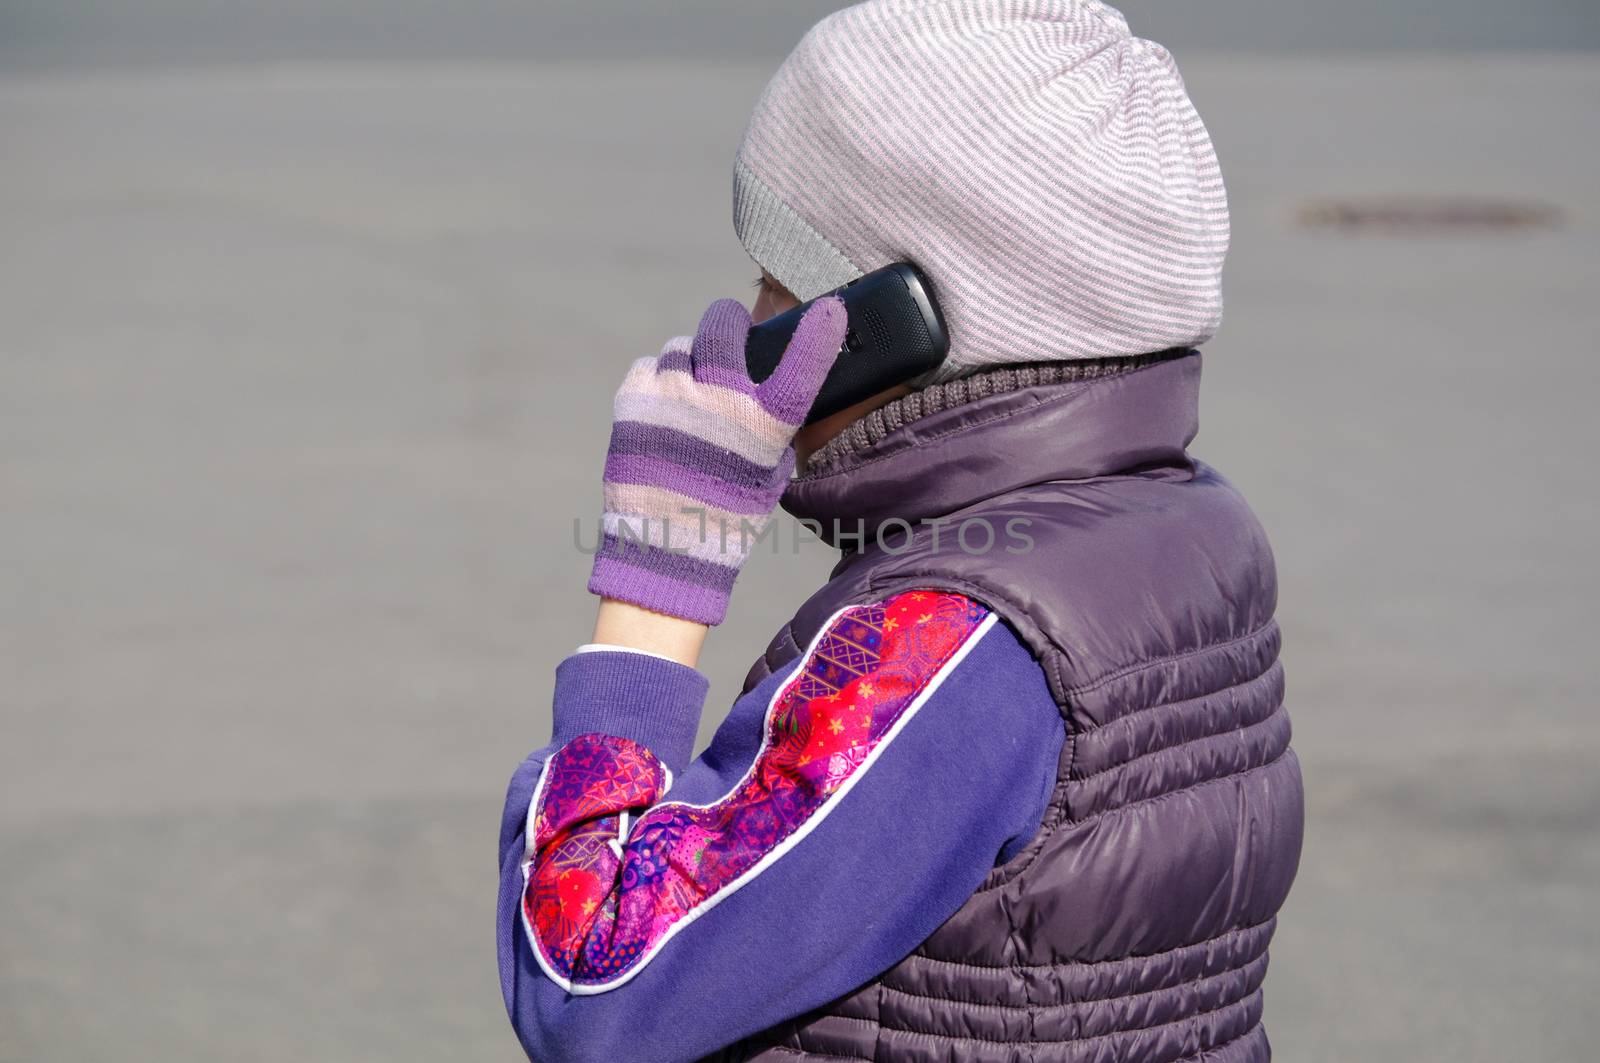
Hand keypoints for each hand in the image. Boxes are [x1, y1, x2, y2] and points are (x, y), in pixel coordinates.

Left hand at [587, 295, 846, 625]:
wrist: (663, 551)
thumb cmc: (725, 518)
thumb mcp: (768, 475)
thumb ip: (769, 427)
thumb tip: (761, 385)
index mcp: (764, 428)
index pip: (801, 369)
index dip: (818, 337)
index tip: (830, 311)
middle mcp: (721, 404)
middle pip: (723, 326)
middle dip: (728, 324)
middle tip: (730, 332)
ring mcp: (672, 397)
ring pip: (681, 348)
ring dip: (689, 362)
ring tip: (687, 396)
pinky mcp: (633, 401)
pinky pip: (648, 366)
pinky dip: (655, 381)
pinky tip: (660, 410)